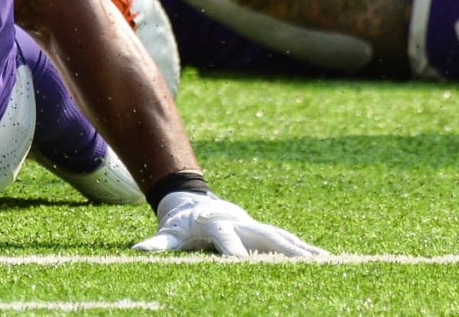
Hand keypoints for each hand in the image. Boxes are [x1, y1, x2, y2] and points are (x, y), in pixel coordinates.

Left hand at [133, 191, 325, 256]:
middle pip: (265, 237)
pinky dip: (310, 251)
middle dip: (285, 251)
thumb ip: (157, 244)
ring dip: (306, 251)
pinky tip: (330, 262)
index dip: (233, 249)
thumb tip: (135, 252)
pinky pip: (292, 242)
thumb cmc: (183, 224)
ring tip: (328, 264)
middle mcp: (242, 224)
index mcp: (217, 225)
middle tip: (306, 265)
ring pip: (284, 239)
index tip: (241, 261)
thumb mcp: (169, 233)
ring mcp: (257, 227)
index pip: (226, 239)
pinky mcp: (267, 232)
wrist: (197, 202)